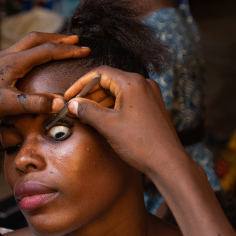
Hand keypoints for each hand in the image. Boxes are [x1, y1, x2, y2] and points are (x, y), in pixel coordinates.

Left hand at [0, 32, 89, 122]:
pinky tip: (24, 61)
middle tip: (74, 40)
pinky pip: (13, 52)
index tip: (84, 50)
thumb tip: (61, 103)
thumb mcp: (8, 105)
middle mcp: (6, 55)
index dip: (68, 50)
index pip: (47, 51)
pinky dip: (27, 52)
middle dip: (57, 39)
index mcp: (14, 62)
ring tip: (53, 47)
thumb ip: (35, 104)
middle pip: (36, 39)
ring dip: (42, 43)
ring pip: (24, 44)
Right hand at [63, 66, 186, 176]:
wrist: (167, 162)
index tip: (69, 96)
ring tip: (85, 116)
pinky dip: (111, 107)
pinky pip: (126, 101)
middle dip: (89, 94)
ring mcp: (148, 95)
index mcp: (132, 83)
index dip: (80, 84)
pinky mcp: (150, 107)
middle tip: (74, 108)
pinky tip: (101, 120)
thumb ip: (87, 111)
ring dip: (99, 102)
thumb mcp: (107, 125)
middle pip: (108, 81)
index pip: (100, 73)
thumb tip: (72, 104)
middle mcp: (143, 84)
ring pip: (117, 92)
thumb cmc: (140, 143)